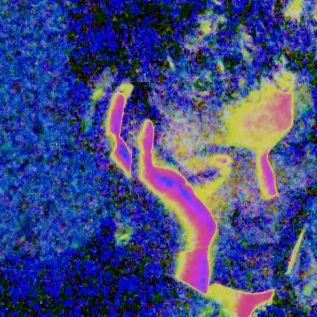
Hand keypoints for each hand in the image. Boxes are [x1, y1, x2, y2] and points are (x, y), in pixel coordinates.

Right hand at [102, 84, 216, 293]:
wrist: (188, 243)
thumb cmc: (187, 218)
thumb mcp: (194, 189)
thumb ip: (203, 173)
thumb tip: (224, 163)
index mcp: (124, 171)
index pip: (103, 133)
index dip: (106, 107)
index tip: (121, 81)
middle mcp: (120, 174)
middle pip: (93, 130)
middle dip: (96, 101)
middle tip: (110, 74)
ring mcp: (129, 181)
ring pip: (105, 143)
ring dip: (110, 113)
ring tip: (122, 86)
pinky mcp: (147, 188)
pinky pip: (138, 162)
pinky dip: (141, 142)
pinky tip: (148, 124)